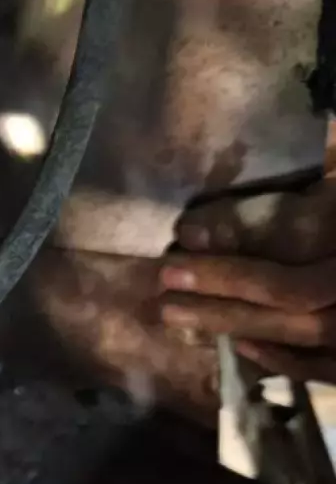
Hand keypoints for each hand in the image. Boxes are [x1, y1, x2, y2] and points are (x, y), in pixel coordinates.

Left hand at [159, 185, 335, 382]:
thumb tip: (331, 113)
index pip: (286, 273)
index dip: (229, 270)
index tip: (177, 254)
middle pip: (285, 308)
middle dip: (221, 302)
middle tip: (164, 296)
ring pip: (300, 339)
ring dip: (240, 327)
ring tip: (187, 317)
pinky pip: (326, 370)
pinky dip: (284, 360)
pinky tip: (245, 347)